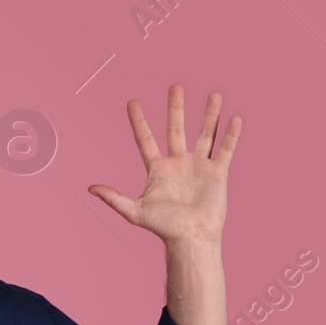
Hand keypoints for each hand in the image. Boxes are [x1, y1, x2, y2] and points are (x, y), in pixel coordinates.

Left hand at [87, 83, 239, 246]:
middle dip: (176, 107)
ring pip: (205, 134)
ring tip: (213, 94)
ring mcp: (199, 166)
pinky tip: (235, 118)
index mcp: (158, 169)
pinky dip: (231, 134)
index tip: (132, 102)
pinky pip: (225, 149)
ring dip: (209, 115)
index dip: (138, 121)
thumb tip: (90, 188)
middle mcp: (178, 163)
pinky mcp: (217, 173)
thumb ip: (114, 198)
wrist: (192, 238)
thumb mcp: (135, 211)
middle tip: (175, 86)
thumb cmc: (164, 227)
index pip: (145, 139)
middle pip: (176, 128)